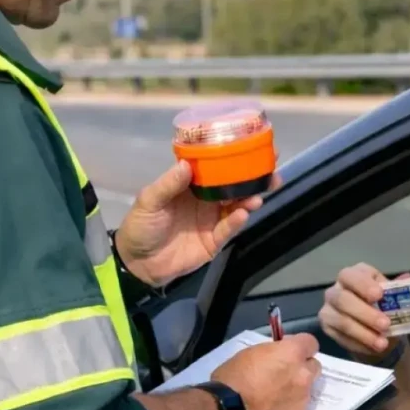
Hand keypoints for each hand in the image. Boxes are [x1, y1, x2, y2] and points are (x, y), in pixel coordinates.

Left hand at [115, 160, 280, 286]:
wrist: (137, 263)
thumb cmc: (141, 226)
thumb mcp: (149, 201)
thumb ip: (168, 184)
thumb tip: (187, 165)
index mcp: (191, 185)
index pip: (216, 167)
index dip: (234, 157)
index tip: (253, 147)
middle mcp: (206, 199)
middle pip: (234, 186)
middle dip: (254, 178)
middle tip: (271, 171)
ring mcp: (212, 220)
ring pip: (237, 206)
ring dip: (250, 199)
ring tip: (258, 194)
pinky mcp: (213, 241)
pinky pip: (228, 229)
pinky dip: (236, 221)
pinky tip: (243, 213)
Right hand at [212, 333, 321, 409]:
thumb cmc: (235, 377)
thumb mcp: (253, 352)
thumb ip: (274, 352)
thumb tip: (279, 355)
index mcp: (292, 353)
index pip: (311, 342)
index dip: (300, 346)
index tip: (289, 351)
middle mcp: (303, 373)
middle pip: (314, 365)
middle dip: (302, 367)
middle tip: (285, 371)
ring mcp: (303, 396)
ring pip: (308, 387)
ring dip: (297, 386)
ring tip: (277, 392)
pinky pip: (300, 404)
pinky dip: (291, 403)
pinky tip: (275, 407)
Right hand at [319, 263, 409, 360]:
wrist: (376, 330)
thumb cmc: (384, 306)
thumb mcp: (393, 297)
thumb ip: (399, 288)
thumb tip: (408, 278)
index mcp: (354, 275)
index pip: (352, 275)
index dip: (363, 284)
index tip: (379, 295)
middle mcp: (337, 289)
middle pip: (343, 298)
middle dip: (365, 313)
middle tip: (385, 325)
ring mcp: (329, 308)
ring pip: (340, 320)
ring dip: (362, 333)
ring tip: (381, 343)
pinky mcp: (327, 327)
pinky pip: (340, 336)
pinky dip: (358, 344)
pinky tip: (372, 348)